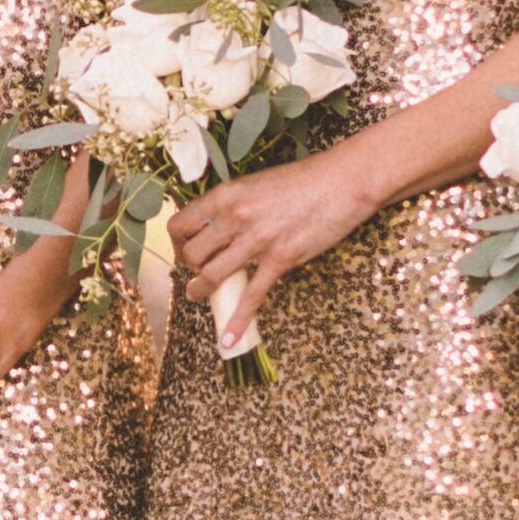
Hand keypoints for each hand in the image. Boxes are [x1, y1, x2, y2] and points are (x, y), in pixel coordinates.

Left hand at [164, 136, 379, 347]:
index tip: (182, 253)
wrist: (343, 182)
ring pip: (212, 275)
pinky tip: (228, 338)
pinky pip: (251, 296)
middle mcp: (236, 216)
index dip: (176, 244)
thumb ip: (233, 204)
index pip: (181, 224)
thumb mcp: (257, 183)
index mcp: (226, 195)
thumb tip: (216, 225)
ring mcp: (258, 240)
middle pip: (191, 254)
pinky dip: (237, 320)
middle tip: (195, 274)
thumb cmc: (303, 181)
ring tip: (199, 296)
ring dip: (200, 291)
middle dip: (188, 269)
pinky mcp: (281, 259)